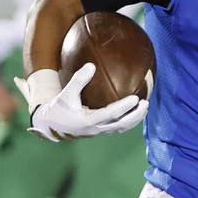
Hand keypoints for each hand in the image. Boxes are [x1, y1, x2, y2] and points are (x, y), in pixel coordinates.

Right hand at [16, 63, 146, 142]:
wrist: (52, 126)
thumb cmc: (59, 108)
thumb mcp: (65, 94)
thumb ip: (78, 80)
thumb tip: (91, 65)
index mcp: (87, 121)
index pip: (110, 114)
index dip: (124, 107)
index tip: (135, 98)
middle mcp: (96, 128)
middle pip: (121, 125)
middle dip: (135, 116)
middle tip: (146, 103)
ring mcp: (99, 132)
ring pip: (121, 128)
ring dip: (135, 119)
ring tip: (145, 107)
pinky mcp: (100, 131)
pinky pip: (118, 128)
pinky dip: (129, 121)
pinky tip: (136, 112)